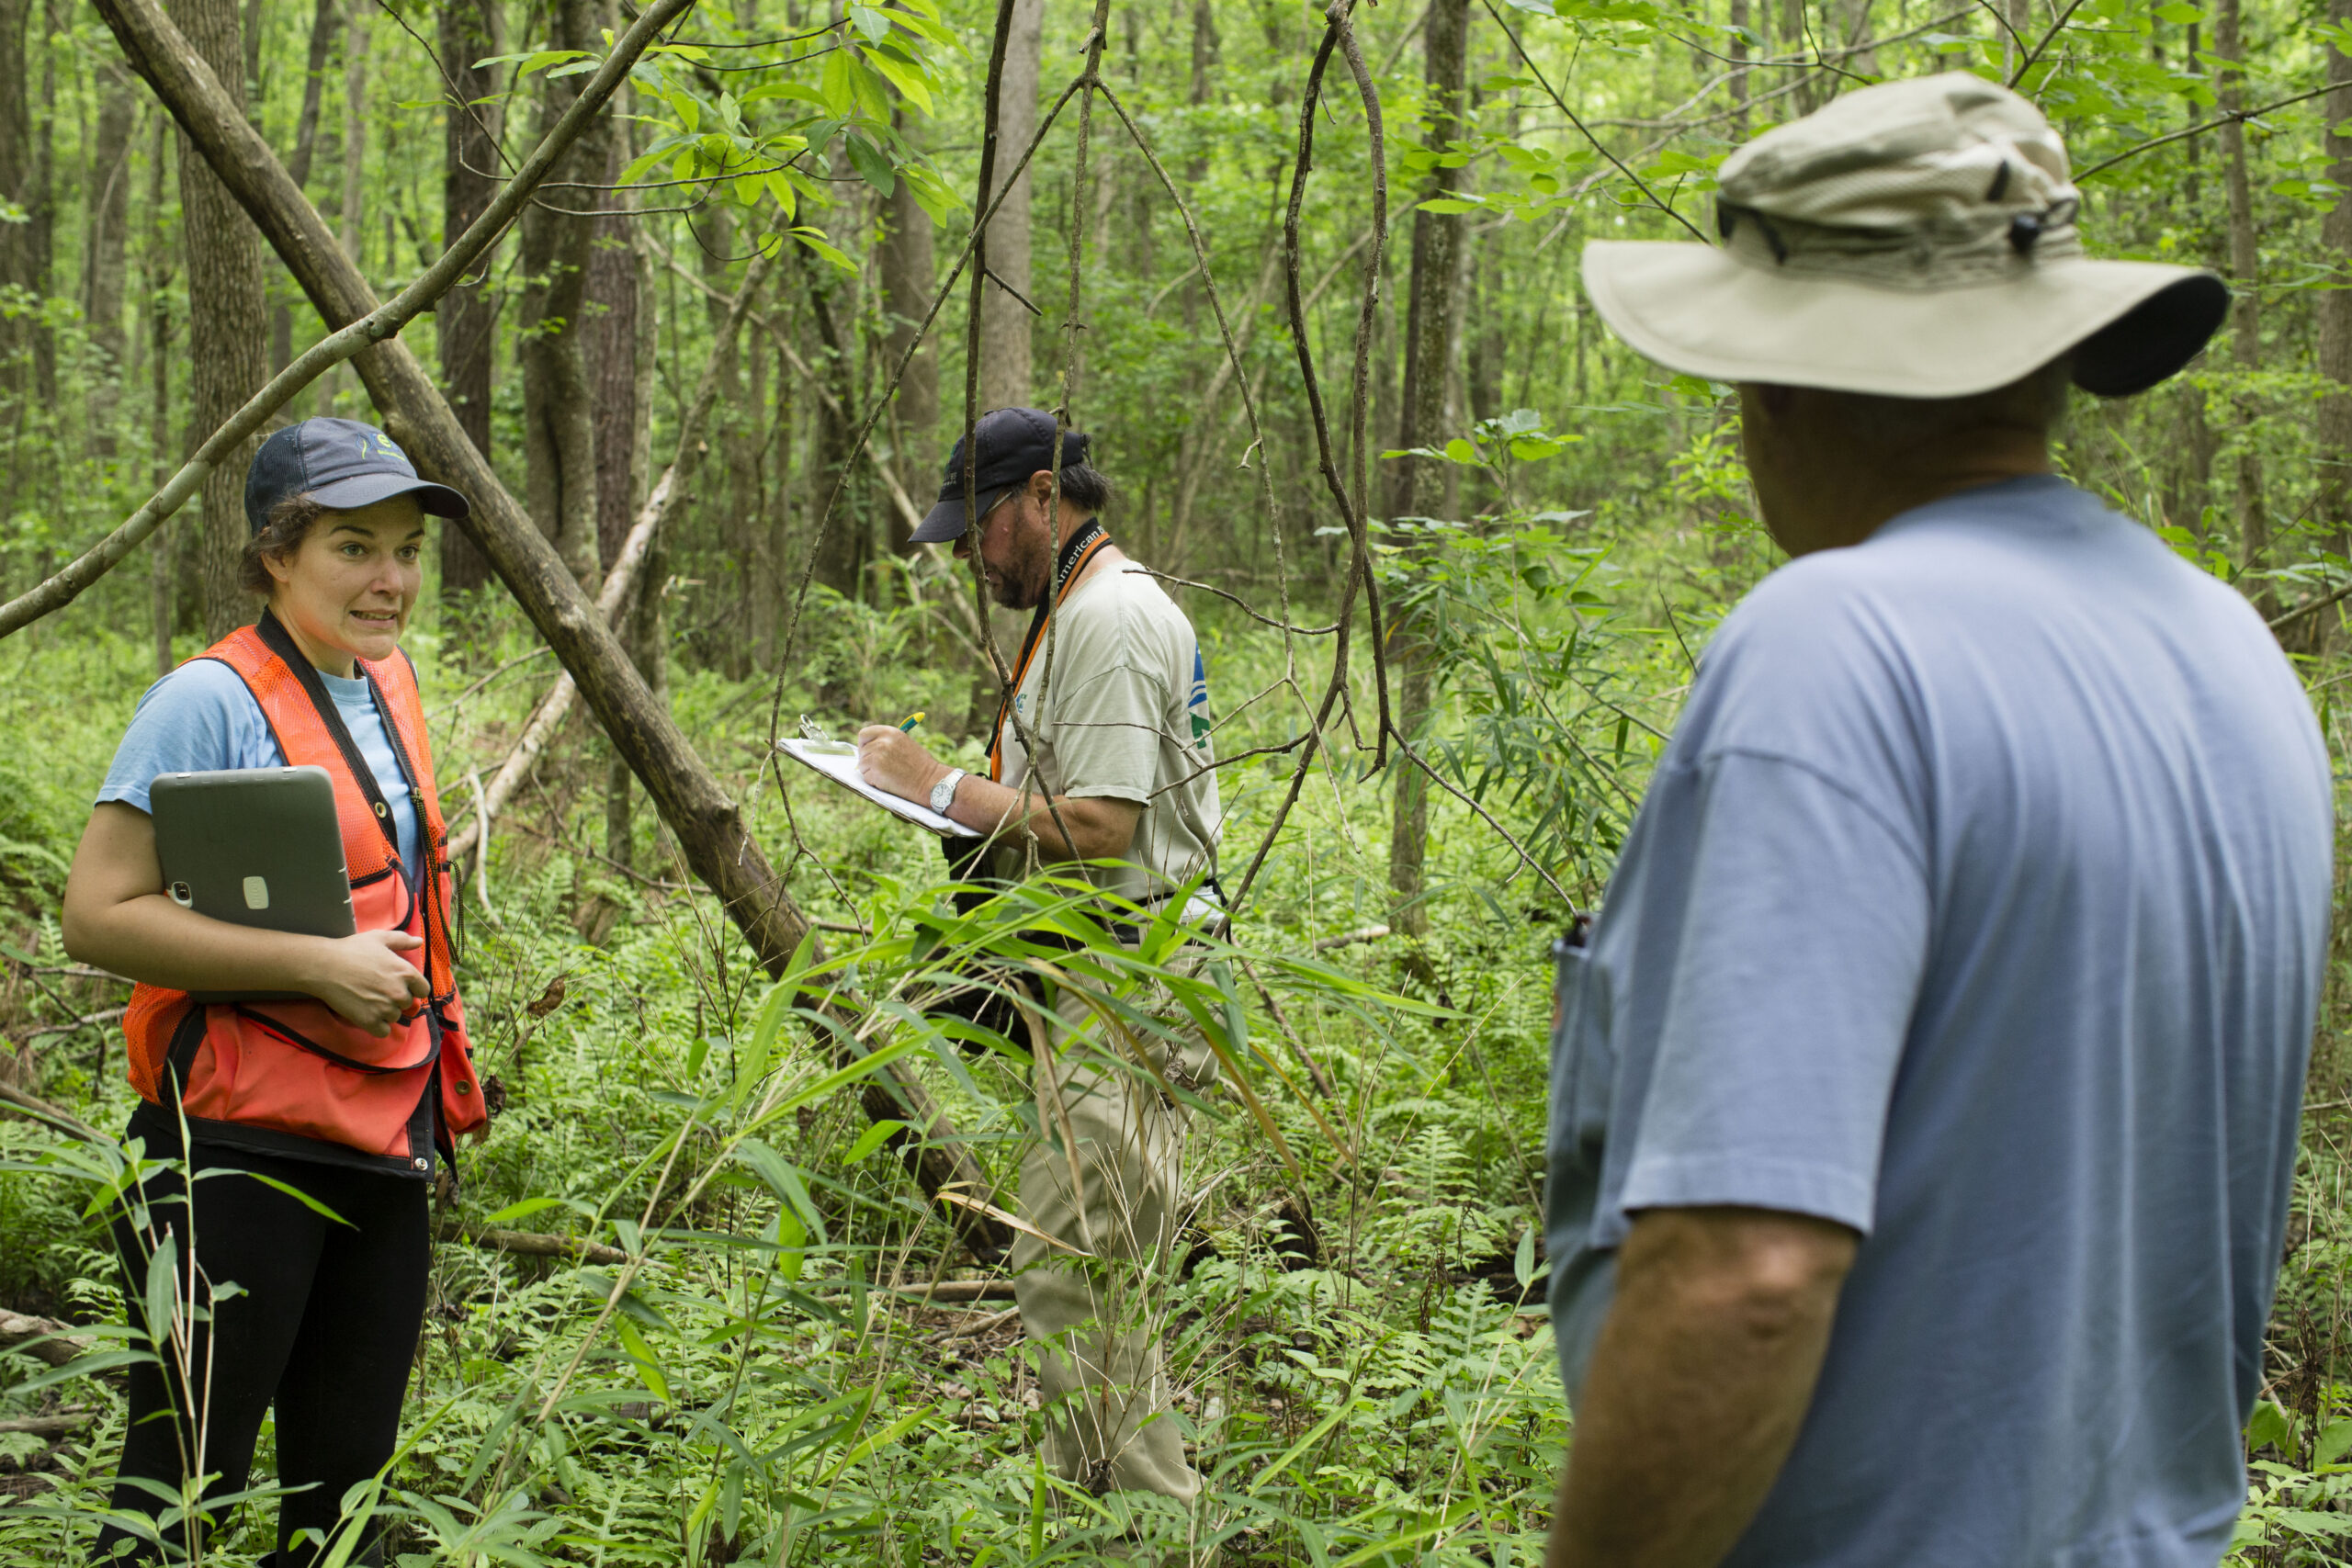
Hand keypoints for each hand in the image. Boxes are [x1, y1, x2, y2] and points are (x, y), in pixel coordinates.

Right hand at [304, 929, 430, 1036]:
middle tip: (377, 990)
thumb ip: (402, 940)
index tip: (399, 985)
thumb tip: (419, 941)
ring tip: (368, 999)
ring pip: (394, 1017)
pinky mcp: (369, 1020)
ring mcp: (385, 1008)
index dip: (412, 988)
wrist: (324, 966)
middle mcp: (399, 992)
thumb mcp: (379, 938)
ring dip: (385, 1012)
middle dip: (396, 999)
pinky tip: (367, 1014)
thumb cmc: (352, 949)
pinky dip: (377, 1026)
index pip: (423, 990)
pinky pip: (383, 1031)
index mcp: (406, 972)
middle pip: (407, 1004)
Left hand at [856, 726, 950, 803]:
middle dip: (868, 760)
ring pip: (862, 766)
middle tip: (882, 767)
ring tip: (890, 774)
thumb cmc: (920, 765)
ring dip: (871, 772)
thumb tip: (868, 748)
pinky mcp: (875, 771)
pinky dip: (875, 782)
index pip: (864, 734)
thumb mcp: (904, 743)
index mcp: (890, 732)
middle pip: (862, 751)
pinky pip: (866, 778)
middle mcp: (882, 742)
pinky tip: (889, 781)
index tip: (867, 751)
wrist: (930, 781)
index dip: (864, 744)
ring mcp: (877, 757)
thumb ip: (886, 742)